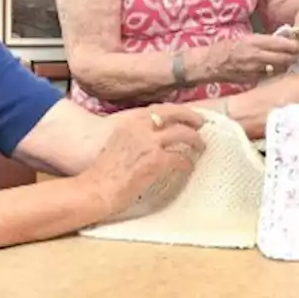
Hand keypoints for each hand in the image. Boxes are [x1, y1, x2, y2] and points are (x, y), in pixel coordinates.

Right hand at [80, 105, 205, 216]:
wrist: (97, 189)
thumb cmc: (105, 171)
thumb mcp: (118, 141)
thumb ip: (135, 134)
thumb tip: (153, 137)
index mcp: (131, 121)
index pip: (161, 109)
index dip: (178, 111)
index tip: (188, 115)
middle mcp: (141, 127)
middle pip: (175, 115)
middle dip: (192, 119)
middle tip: (201, 125)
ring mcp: (149, 143)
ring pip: (183, 134)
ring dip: (195, 140)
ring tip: (201, 146)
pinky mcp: (156, 161)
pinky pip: (180, 158)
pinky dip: (187, 163)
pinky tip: (188, 168)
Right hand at [203, 35, 298, 82]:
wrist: (210, 63)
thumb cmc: (226, 48)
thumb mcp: (245, 38)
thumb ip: (263, 41)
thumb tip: (281, 42)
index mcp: (254, 42)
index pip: (281, 43)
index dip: (294, 45)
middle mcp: (256, 55)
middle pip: (284, 57)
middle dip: (293, 57)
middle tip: (298, 55)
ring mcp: (254, 69)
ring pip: (279, 69)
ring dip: (285, 66)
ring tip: (287, 63)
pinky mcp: (252, 80)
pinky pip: (269, 76)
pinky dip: (274, 74)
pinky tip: (274, 71)